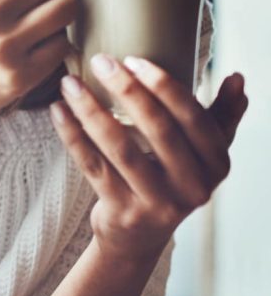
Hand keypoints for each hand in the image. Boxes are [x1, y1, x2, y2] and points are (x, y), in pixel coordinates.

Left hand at [51, 54, 248, 262]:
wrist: (139, 236)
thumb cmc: (172, 180)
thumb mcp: (203, 153)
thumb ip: (221, 116)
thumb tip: (238, 78)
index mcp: (216, 164)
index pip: (193, 119)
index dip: (165, 87)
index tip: (134, 59)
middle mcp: (193, 186)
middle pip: (158, 131)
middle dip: (127, 91)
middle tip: (101, 61)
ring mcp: (157, 203)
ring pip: (120, 149)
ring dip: (91, 111)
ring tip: (69, 83)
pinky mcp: (122, 212)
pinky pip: (92, 166)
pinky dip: (72, 135)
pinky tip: (58, 110)